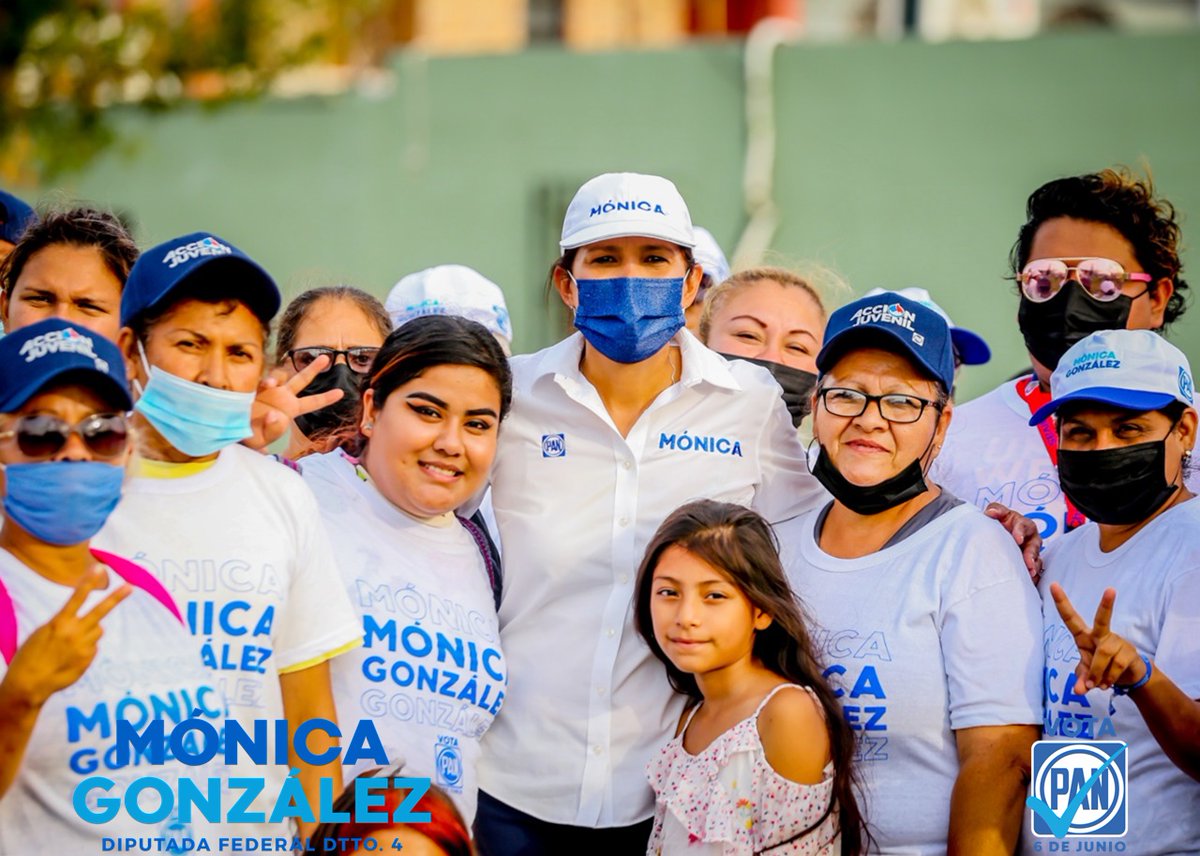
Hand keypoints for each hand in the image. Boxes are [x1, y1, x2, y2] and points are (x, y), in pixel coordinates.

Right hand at [5, 570, 130, 707]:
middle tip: (131, 586)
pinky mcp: (88, 659)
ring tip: (70, 645)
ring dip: (89, 633)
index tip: (98, 568)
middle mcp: (74, 633)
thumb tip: (88, 624)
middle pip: (99, 612)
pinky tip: (70, 658)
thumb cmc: (32, 655)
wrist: (29, 683)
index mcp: (59, 623)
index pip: (76, 598)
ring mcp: (83, 647)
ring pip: (97, 630)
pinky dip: (85, 649)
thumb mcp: (43, 633)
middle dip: (116, 598)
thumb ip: (65, 624)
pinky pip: (93, 647)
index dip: (88, 582)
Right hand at [244, 354, 343, 450]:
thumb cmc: (250, 436)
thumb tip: (276, 415)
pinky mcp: (253, 387)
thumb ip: (273, 431)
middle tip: (326, 357)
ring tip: (268, 384)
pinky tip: (261, 386)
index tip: (341, 392)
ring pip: (278, 376)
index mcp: (289, 410)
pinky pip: (260, 381)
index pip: (312, 403)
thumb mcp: (262, 441)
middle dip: (313, 369)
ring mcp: (267, 390)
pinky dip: (263, 382)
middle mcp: (281, 396)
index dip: (326, 398)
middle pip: (301, 380)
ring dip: (274, 379)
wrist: (230, 430)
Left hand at [985, 502, 1042, 582]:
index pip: (1024, 526)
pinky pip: (1035, 571)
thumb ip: (996, 510)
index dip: (1021, 532)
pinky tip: (1029, 581)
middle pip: (1034, 546)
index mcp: (1024, 525)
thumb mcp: (1000, 514)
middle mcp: (1031, 539)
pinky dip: (1033, 576)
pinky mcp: (1031, 564)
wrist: (1000, 536)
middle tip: (1028, 562)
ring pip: (1037, 560)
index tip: (1017, 540)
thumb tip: (990, 512)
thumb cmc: (1002, 523)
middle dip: (1031, 554)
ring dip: (1034, 566)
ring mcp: (1032, 553)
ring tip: (1030, 573)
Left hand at [1050, 583, 1146, 691]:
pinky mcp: (1129, 652)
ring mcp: (1116, 641)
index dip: (1061, 602)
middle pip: (1102, 619)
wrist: (1127, 678)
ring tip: (1099, 684)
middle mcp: (1100, 635)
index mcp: (1084, 636)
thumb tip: (1079, 690)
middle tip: (1111, 589)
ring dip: (1098, 673)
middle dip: (1106, 605)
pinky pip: (1116, 665)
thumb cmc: (1101, 669)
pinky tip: (1108, 682)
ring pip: (1103, 654)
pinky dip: (1109, 677)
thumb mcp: (1086, 675)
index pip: (1070, 618)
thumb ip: (1081, 680)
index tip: (1053, 585)